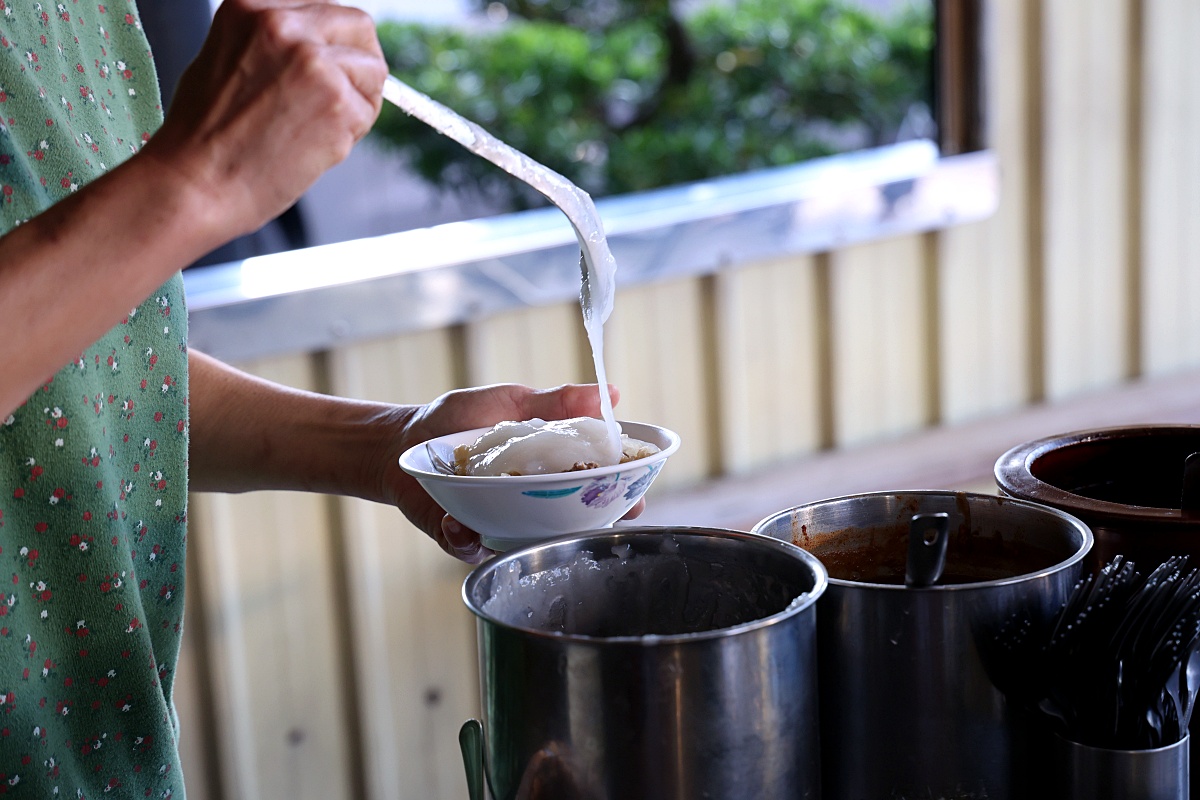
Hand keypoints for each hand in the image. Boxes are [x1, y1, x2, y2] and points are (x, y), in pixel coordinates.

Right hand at [142, 0, 386, 243]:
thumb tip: (324, 49)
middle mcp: (283, 23)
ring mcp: (313, 61)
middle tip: (337, 99)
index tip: (326, 69)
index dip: (333, 43)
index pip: (325, 7)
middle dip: (358, 64)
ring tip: (314, 127)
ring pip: (373, 71)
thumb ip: (275, 45)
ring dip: (358, 101)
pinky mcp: (336, 101)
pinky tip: (310, 146)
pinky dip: (350, 134)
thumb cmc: (205, 135)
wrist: (194, 184)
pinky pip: (367, 112)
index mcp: (252, 6)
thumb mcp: (227, 58)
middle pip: (359, 28)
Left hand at [382, 384, 644, 563]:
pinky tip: (460, 525)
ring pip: (524, 545)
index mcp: (547, 473)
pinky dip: (466, 538)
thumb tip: (611, 393)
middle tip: (603, 522)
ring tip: (536, 527)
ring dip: (531, 539)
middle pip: (570, 523)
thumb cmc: (460, 420)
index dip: (619, 493)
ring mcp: (496, 525)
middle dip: (591, 528)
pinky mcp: (460, 537)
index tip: (636, 494)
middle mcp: (528, 505)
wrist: (402, 437)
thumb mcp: (513, 401)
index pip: (592, 487)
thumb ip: (559, 402)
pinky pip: (469, 548)